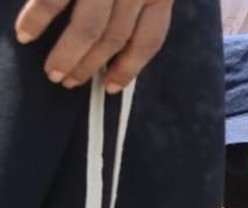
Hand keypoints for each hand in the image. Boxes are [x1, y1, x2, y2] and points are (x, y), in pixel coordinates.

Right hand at [15, 0, 173, 92]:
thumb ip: (132, 7)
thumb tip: (112, 48)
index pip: (149, 41)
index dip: (130, 68)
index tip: (112, 88)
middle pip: (115, 39)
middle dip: (91, 66)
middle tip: (70, 83)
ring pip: (88, 30)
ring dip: (69, 57)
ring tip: (54, 74)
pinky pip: (53, 2)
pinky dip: (38, 21)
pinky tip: (26, 37)